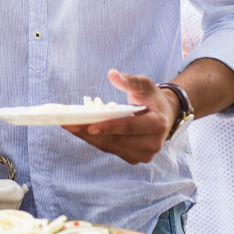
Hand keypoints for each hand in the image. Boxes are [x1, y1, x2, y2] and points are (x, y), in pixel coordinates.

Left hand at [63, 69, 179, 165]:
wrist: (165, 116)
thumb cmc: (151, 98)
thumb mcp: (144, 85)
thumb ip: (129, 80)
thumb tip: (112, 74)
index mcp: (157, 124)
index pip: (129, 127)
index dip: (109, 127)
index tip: (89, 126)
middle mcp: (153, 143)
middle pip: (116, 139)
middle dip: (90, 132)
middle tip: (68, 124)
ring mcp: (144, 154)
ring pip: (111, 147)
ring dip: (89, 138)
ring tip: (70, 127)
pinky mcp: (135, 158)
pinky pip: (112, 150)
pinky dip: (96, 141)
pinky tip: (81, 132)